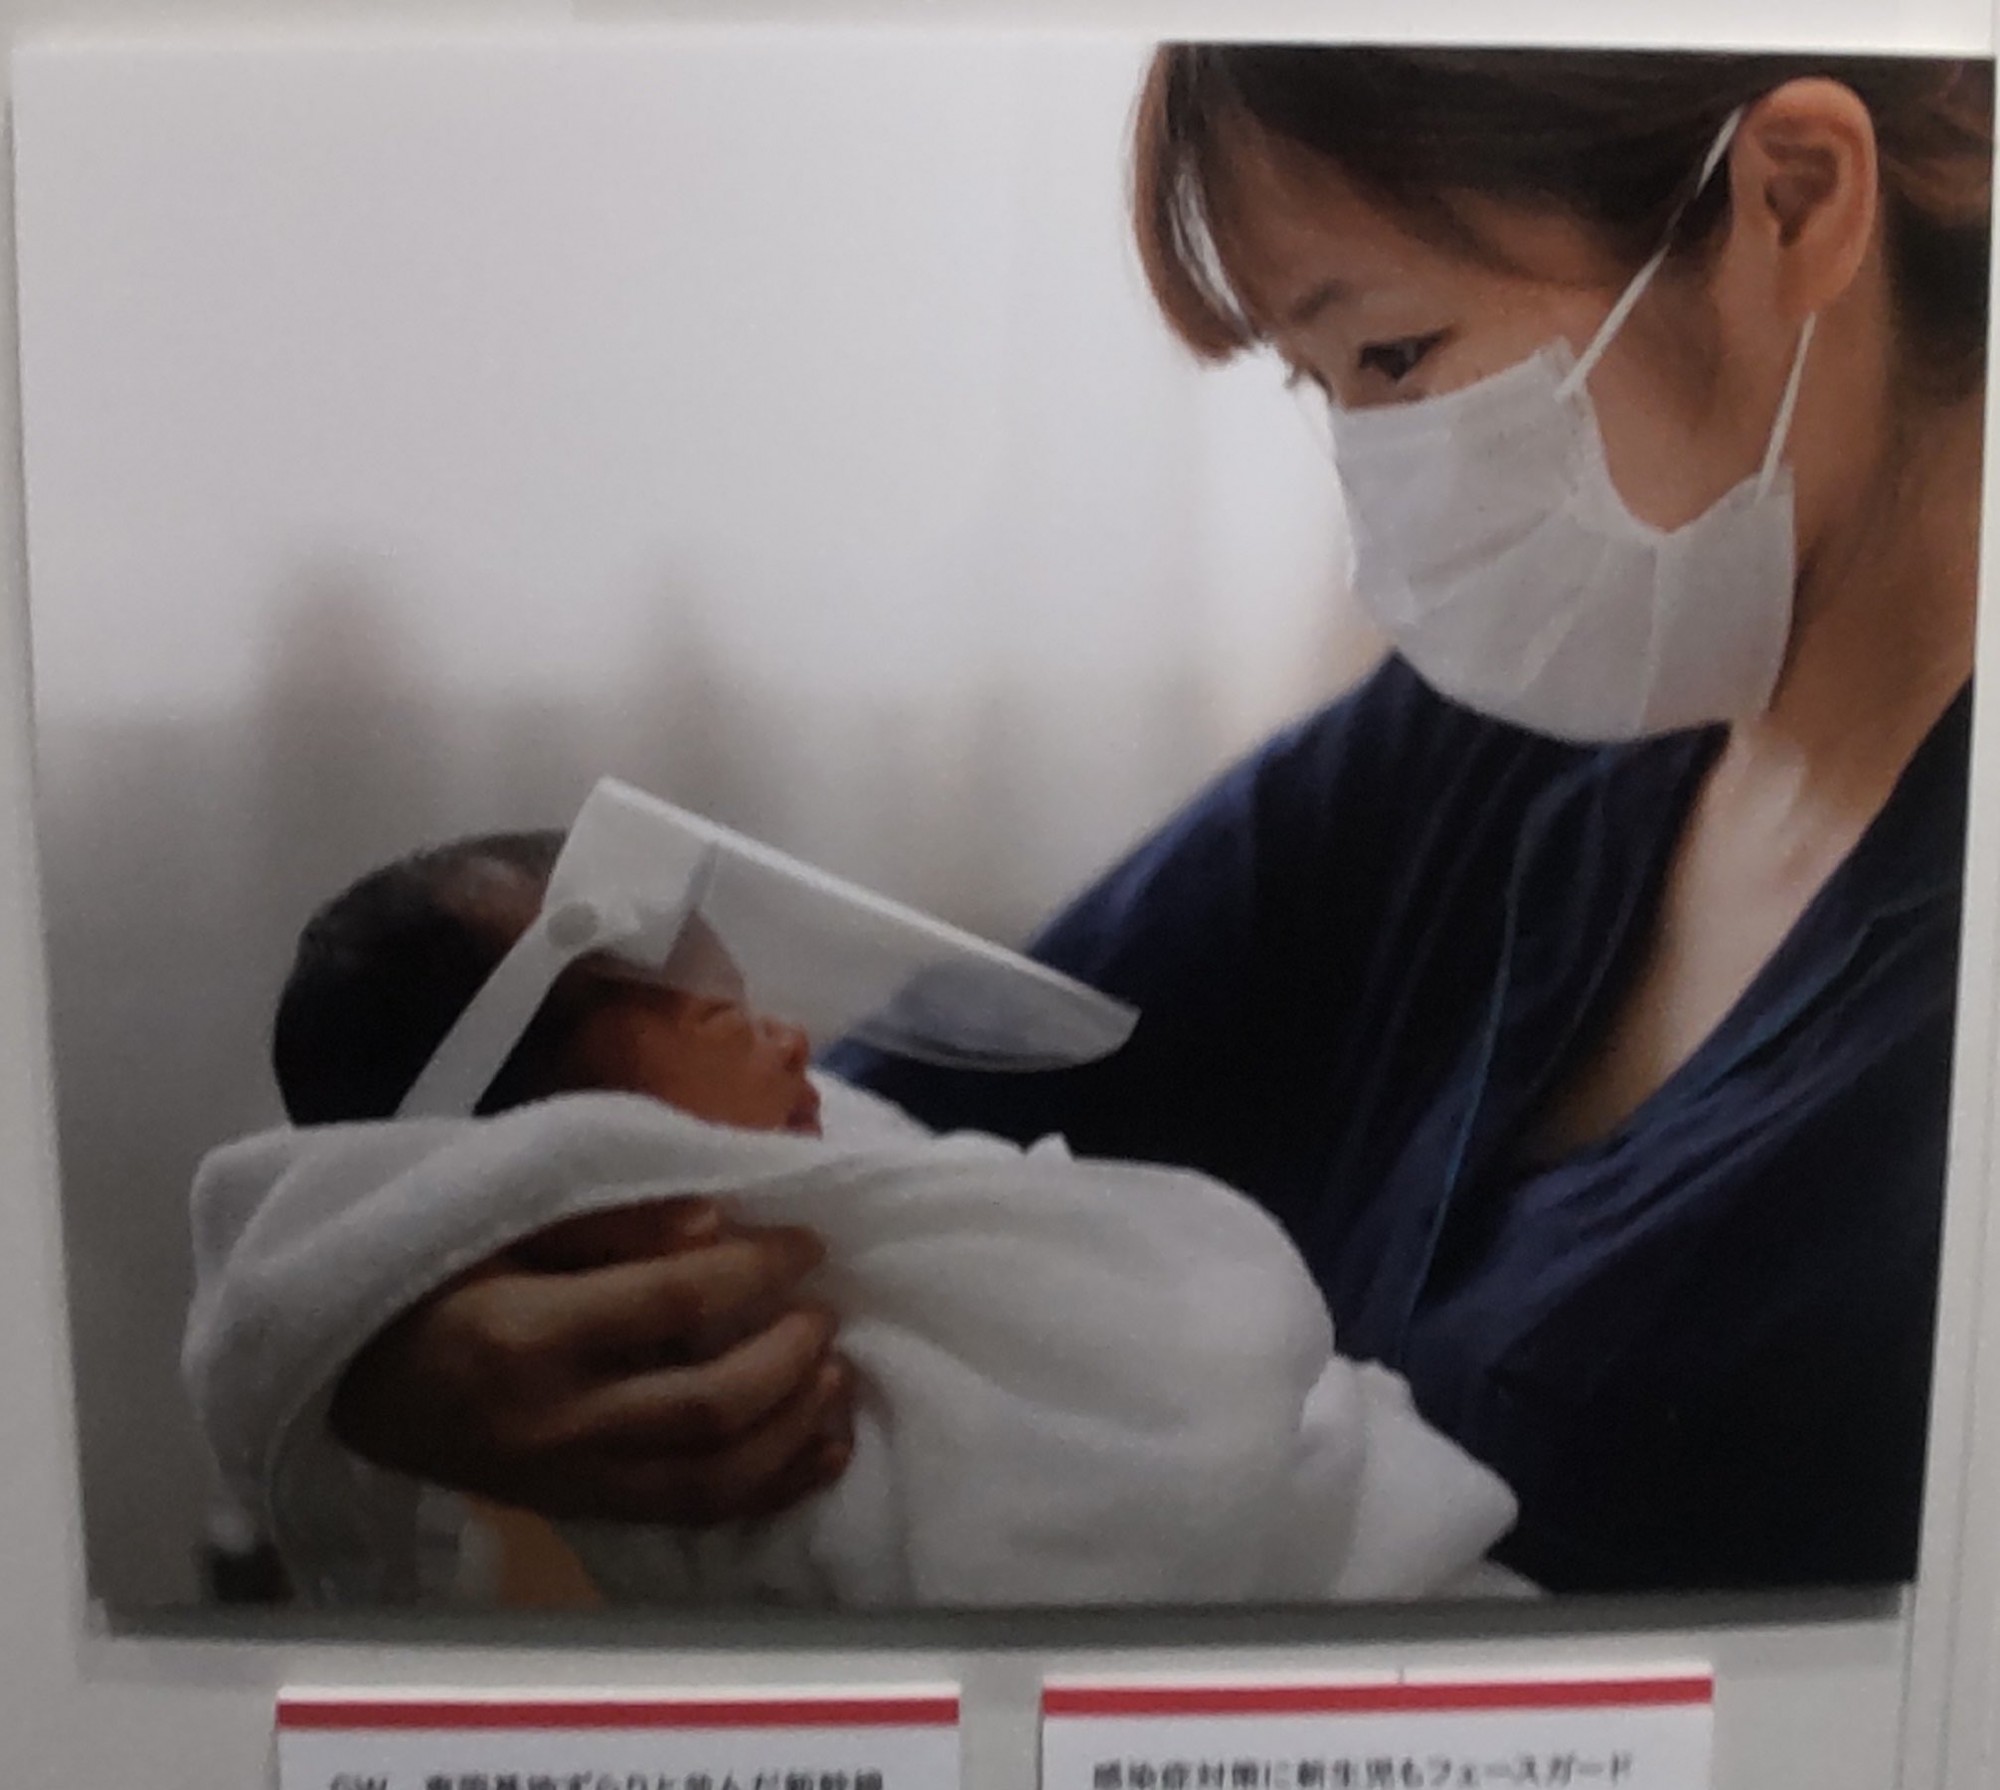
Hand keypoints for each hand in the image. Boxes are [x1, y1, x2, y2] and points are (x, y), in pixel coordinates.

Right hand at [328, 1199, 854, 1524]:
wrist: (338, 1371)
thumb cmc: (426, 1270)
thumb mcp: (501, 1218)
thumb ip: (610, 1220)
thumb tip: (717, 1220)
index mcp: (527, 1331)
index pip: (673, 1301)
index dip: (754, 1269)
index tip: (808, 1241)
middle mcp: (553, 1421)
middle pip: (705, 1409)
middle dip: (788, 1360)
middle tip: (827, 1313)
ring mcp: (565, 1478)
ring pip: (708, 1481)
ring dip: (792, 1432)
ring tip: (839, 1378)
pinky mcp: (576, 1510)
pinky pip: (687, 1514)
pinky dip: (766, 1487)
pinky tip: (819, 1451)